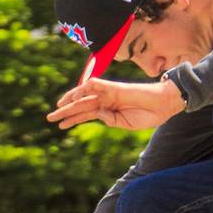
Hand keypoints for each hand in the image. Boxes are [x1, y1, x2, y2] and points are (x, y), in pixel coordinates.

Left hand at [46, 76, 185, 132]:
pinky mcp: (113, 87)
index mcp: (109, 110)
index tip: (60, 126)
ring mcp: (109, 93)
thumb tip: (97, 115)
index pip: (86, 114)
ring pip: (84, 95)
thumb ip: (110, 120)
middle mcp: (106, 100)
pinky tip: (73, 96)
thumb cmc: (149, 115)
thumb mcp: (126, 124)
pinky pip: (94, 85)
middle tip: (49, 118)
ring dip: (70, 100)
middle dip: (65, 112)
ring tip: (57, 108)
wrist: (163, 105)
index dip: (72, 119)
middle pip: (81, 105)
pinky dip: (83, 89)